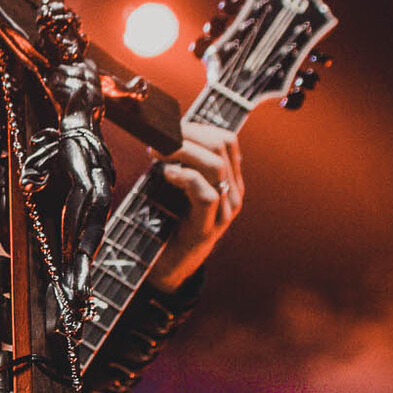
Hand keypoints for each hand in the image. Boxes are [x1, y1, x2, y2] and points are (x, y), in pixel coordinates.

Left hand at [149, 123, 242, 290]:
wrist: (168, 268)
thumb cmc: (169, 221)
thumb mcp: (177, 185)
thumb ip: (179, 162)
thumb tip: (161, 132)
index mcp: (230, 180)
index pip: (226, 140)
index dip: (198, 127)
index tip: (169, 125)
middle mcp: (234, 193)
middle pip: (222, 146)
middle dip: (188, 134)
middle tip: (159, 134)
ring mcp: (225, 211)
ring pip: (216, 166)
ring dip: (183, 151)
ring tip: (158, 151)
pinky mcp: (208, 227)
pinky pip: (206, 194)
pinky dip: (184, 178)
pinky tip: (167, 174)